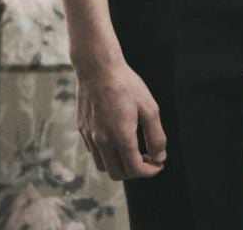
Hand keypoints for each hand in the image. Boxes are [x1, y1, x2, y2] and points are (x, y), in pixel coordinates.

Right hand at [76, 59, 166, 180]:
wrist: (97, 67)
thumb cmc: (126, 84)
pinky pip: (93, 151)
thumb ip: (156, 136)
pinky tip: (115, 136)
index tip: (158, 164)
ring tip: (131, 150)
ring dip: (118, 164)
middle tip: (147, 158)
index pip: (135, 170)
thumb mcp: (149, 107)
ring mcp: (89, 136)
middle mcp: (102, 141)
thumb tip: (160, 157)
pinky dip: (106, 153)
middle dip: (134, 172)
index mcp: (121, 137)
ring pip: (102, 166)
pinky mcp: (82, 128)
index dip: (150, 171)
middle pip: (117, 174)